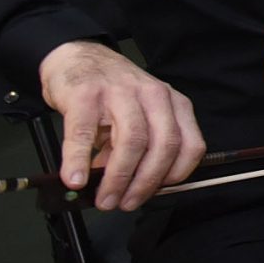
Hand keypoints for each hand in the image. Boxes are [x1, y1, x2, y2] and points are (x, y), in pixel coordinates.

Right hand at [38, 41, 205, 210]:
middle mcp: (152, 95)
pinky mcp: (85, 95)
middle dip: (146, 182)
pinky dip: (79, 160)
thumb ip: (139, 148)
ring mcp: (119, 93)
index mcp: (172, 103)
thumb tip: (130, 188)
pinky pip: (83, 133)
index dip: (176, 174)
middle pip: (162, 145)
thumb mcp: (137, 116)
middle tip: (127, 204)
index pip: (189, 143)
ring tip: (105, 199)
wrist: (77, 58)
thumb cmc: (112, 93)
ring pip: (131, 141)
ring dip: (118, 177)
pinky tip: (75, 179)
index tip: (158, 192)